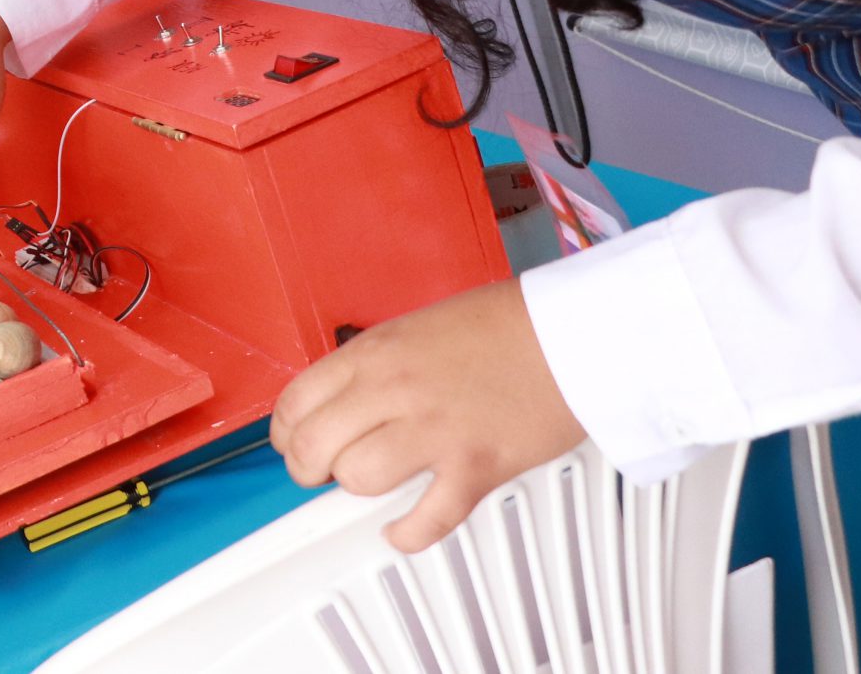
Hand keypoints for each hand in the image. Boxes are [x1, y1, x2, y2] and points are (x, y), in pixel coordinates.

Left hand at [269, 278, 584, 551]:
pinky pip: (427, 518)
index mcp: (374, 352)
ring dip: (357, 489)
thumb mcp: (415, 328)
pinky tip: (401, 530)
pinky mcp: (476, 466)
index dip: (286, 432)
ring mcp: (434, 430)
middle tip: (321, 471)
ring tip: (373, 483)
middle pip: (314, 446)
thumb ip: (375, 367)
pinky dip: (409, 534)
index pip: (296, 401)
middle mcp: (394, 389)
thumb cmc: (502, 327)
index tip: (295, 441)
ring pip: (358, 478)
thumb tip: (342, 405)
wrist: (574, 335)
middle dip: (308, 468)